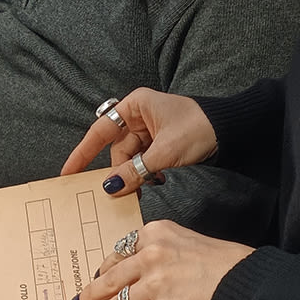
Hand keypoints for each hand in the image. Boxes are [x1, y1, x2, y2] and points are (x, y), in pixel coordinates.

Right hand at [61, 89, 218, 194]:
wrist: (232, 130)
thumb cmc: (200, 128)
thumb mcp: (164, 152)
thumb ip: (135, 170)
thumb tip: (110, 186)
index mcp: (135, 106)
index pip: (100, 131)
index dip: (82, 153)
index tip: (68, 172)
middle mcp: (139, 115)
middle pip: (118, 149)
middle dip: (120, 171)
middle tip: (119, 193)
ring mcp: (150, 129)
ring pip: (131, 158)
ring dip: (135, 175)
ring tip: (143, 188)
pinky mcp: (161, 142)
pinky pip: (144, 161)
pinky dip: (145, 173)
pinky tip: (154, 182)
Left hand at [71, 220, 252, 299]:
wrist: (245, 282)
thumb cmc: (223, 262)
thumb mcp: (186, 240)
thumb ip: (158, 250)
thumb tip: (134, 273)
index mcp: (155, 233)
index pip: (119, 253)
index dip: (103, 271)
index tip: (96, 280)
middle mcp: (151, 255)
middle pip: (110, 280)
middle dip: (90, 296)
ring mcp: (156, 284)